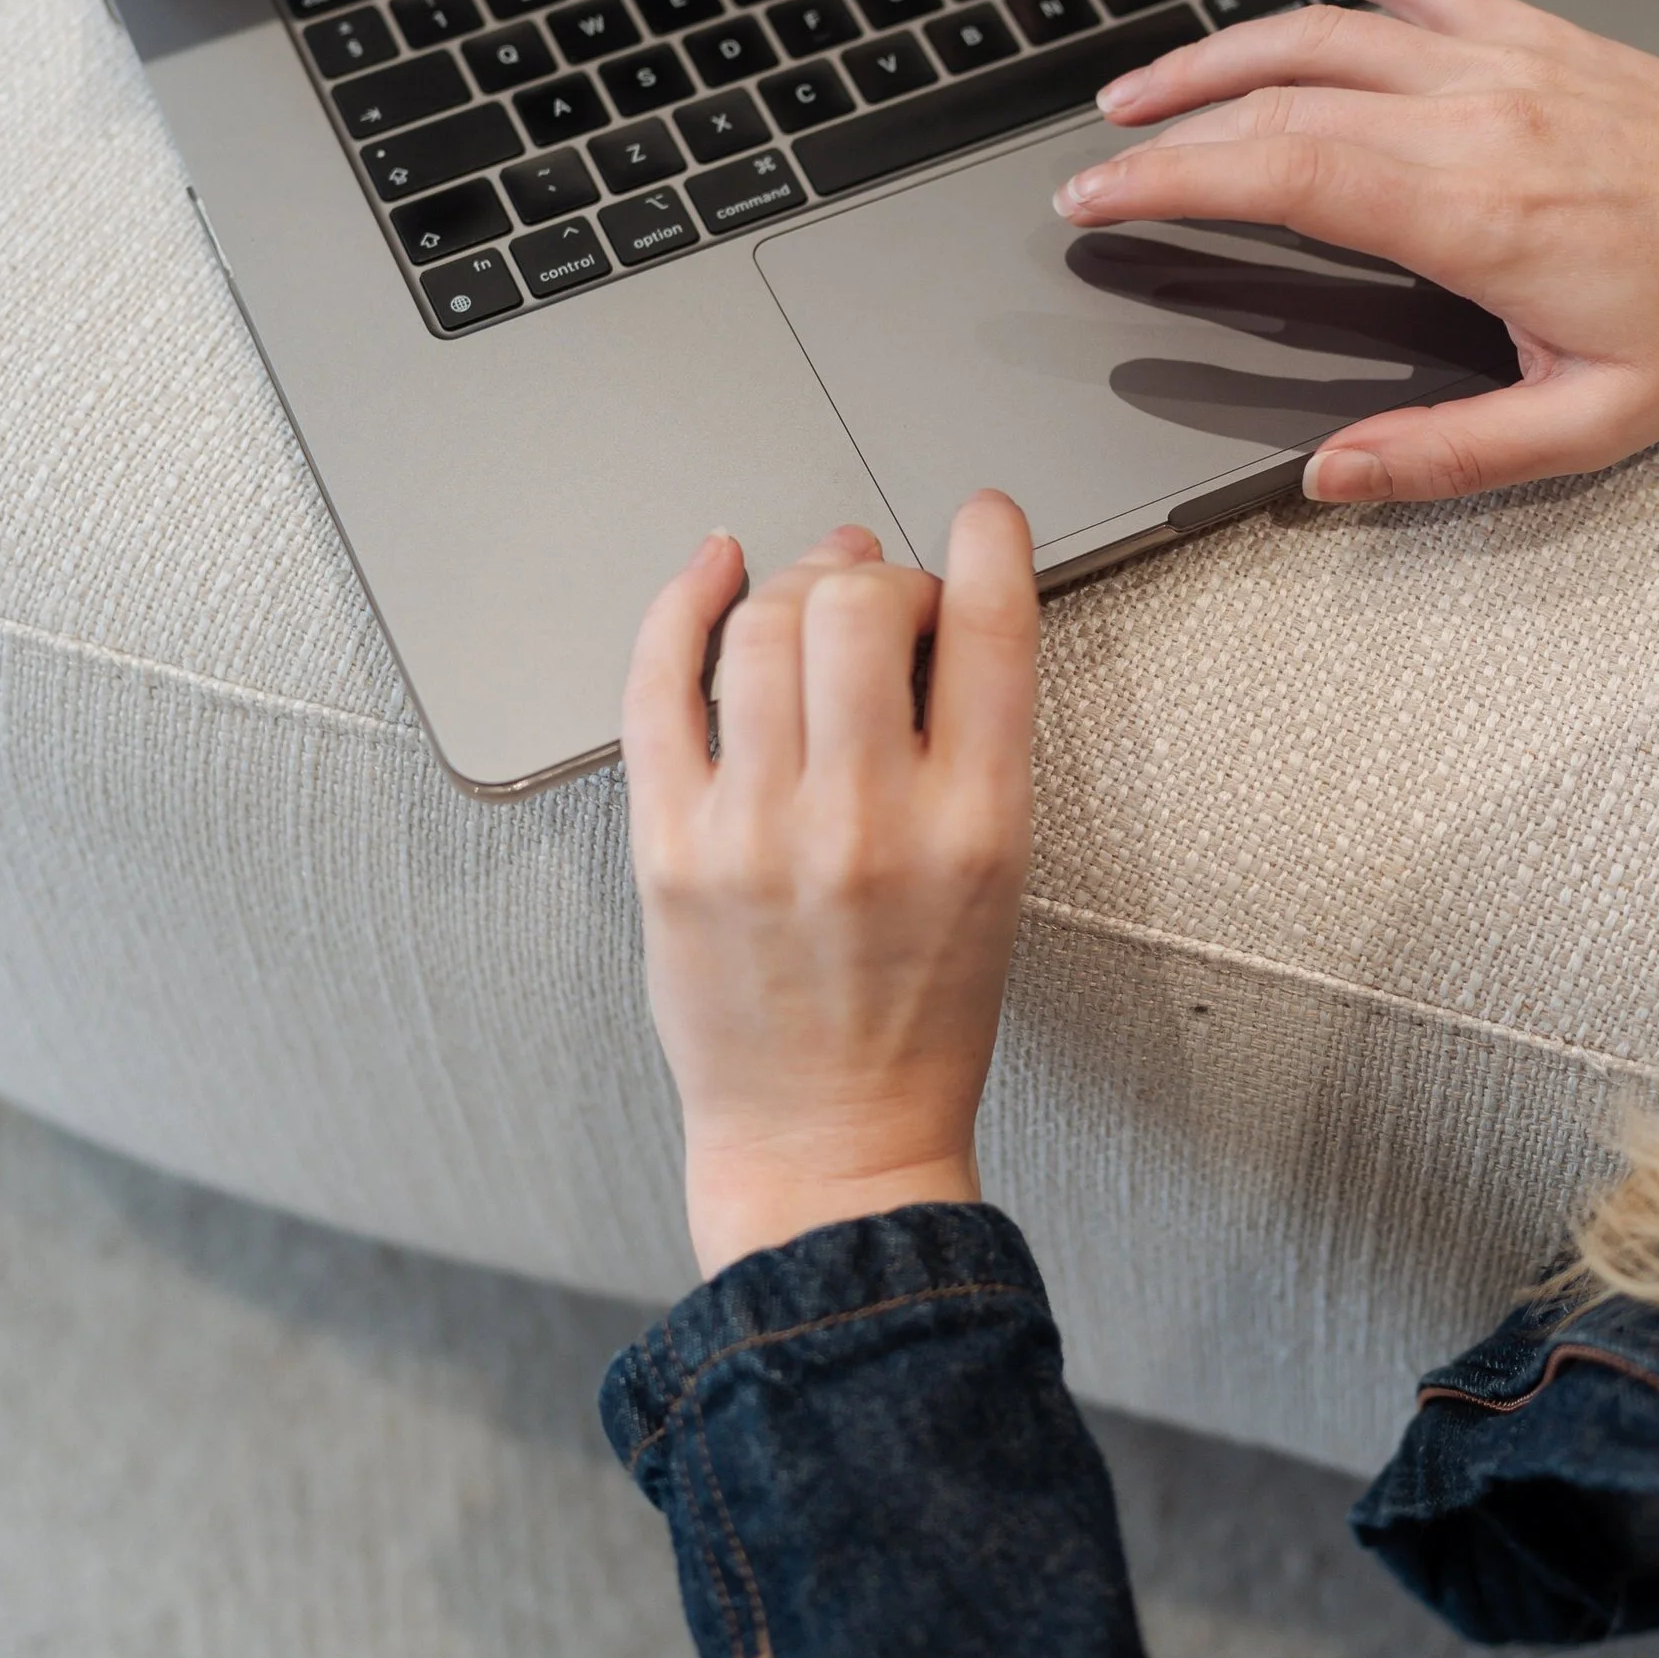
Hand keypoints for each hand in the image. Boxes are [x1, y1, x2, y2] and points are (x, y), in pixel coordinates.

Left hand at [622, 498, 1039, 1274]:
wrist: (830, 1139)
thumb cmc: (919, 1016)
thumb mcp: (999, 872)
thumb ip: (969, 743)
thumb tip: (920, 610)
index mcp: (976, 824)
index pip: (993, 628)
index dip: (987, 542)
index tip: (982, 518)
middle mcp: (868, 819)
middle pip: (859, 606)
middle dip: (874, 577)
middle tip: (879, 599)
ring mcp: (759, 832)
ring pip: (760, 628)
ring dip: (790, 588)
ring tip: (805, 600)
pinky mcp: (673, 849)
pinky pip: (659, 685)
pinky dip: (679, 605)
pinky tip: (708, 574)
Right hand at [1055, 0, 1658, 502]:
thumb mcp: (1588, 424)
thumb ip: (1447, 455)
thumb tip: (1330, 476)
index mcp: (1480, 212)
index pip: (1282, 176)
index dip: (1172, 180)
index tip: (1097, 200)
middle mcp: (1479, 117)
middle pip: (1281, 100)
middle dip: (1167, 127)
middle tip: (1093, 164)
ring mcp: (1503, 59)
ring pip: (1326, 26)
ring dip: (1218, 47)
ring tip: (1139, 86)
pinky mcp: (1530, 31)